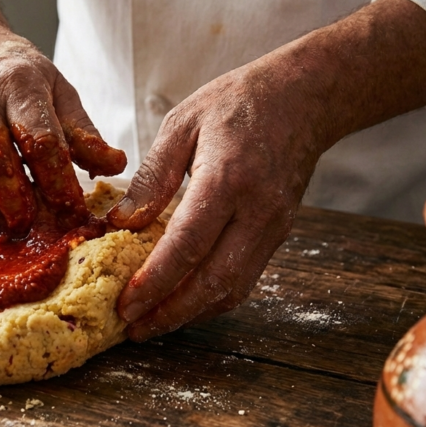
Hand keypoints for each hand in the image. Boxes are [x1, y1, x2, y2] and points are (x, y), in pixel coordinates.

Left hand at [107, 0, 425, 340]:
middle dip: (171, 313)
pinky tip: (183, 303)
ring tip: (151, 324)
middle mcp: (257, 211)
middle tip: (133, 329)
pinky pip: (244, 278)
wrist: (304, 98)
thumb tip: (121, 223)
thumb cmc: (237, 103)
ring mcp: (274, 227)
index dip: (156, 280)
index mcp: (228, 178)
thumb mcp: (182, 124)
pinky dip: (212, 299)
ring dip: (191, 314)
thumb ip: (152, 176)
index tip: (126, 303)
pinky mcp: (279, 234)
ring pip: (233, 288)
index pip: (189, 244)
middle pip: (214, 281)